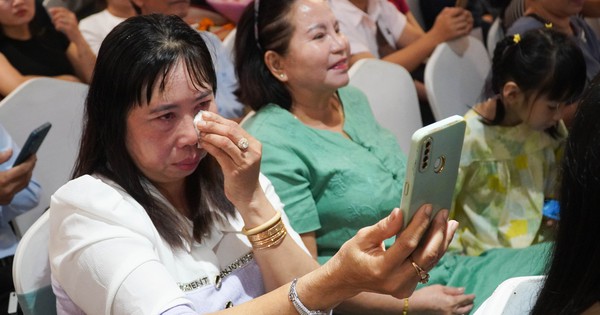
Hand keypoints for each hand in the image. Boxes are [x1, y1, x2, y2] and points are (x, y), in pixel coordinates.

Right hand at [0, 150, 35, 204]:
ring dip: (26, 175)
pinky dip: (20, 182)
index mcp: (2, 180)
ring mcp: (6, 198)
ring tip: (26, 165)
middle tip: (31, 158)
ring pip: (23, 185)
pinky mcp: (4, 202)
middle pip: (26, 178)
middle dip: (30, 168)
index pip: (23, 170)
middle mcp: (6, 191)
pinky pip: (16, 191)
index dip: (30, 161)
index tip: (33, 154)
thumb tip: (10, 152)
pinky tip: (17, 176)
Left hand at [48, 7, 82, 42]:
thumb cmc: (71, 30)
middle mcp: (72, 18)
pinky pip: (60, 25)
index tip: (50, 11)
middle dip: (54, 17)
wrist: (78, 38)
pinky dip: (57, 27)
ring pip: (59, 19)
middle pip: (60, 14)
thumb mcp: (67, 21)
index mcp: (72, 15)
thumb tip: (52, 12)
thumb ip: (61, 16)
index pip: (62, 9)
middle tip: (52, 21)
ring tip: (56, 26)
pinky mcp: (70, 28)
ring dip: (56, 22)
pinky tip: (58, 29)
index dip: (55, 9)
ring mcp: (72, 23)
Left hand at [194, 111, 262, 207]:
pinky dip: (210, 147)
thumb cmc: (242, 175)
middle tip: (199, 122)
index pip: (235, 126)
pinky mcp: (236, 171)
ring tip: (199, 132)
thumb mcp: (240, 156)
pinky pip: (220, 155)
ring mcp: (245, 161)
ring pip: (225, 142)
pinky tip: (202, 144)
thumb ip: (231, 143)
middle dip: (213, 124)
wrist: (249, 196)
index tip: (205, 115)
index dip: (219, 119)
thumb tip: (211, 127)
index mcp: (254, 144)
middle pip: (231, 131)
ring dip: (210, 134)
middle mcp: (252, 151)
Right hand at [324, 205, 457, 299]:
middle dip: (437, 232)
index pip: (407, 244)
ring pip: (430, 262)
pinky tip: (440, 235)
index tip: (428, 207)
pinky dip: (434, 250)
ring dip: (441, 241)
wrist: (347, 280)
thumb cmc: (352, 255)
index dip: (420, 224)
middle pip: (426, 256)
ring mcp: (404, 287)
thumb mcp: (362, 238)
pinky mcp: (409, 288)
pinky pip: (426, 267)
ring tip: (449, 223)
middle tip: (444, 214)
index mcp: (381, 269)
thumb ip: (383, 227)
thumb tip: (401, 212)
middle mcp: (395, 282)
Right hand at [409, 285, 474, 314]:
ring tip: (466, 308)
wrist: (415, 305)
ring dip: (465, 311)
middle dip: (470, 304)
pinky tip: (458, 313)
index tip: (473, 295)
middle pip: (465, 309)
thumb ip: (452, 290)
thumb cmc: (425, 295)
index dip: (471, 297)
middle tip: (472, 301)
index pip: (465, 299)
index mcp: (452, 301)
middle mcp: (452, 311)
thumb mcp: (439, 288)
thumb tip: (463, 290)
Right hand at [430, 7, 472, 41]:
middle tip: (465, 19)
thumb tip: (455, 9)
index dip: (462, 11)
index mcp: (446, 16)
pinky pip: (464, 31)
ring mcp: (452, 28)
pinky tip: (466, 29)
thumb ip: (446, 11)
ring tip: (465, 24)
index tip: (462, 13)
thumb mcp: (440, 16)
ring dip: (466, 24)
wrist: (435, 38)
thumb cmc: (438, 26)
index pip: (458, 10)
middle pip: (463, 17)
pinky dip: (467, 29)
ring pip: (465, 23)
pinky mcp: (454, 35)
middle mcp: (449, 22)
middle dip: (465, 18)